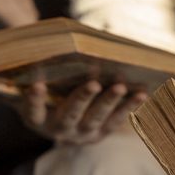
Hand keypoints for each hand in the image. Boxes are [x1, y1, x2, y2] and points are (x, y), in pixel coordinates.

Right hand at [20, 80, 146, 143]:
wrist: (58, 123)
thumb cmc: (45, 91)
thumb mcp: (37, 84)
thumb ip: (37, 70)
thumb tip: (42, 41)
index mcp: (36, 118)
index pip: (32, 111)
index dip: (34, 100)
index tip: (36, 85)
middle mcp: (59, 130)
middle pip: (70, 114)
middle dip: (82, 98)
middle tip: (93, 83)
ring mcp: (81, 134)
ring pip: (96, 118)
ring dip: (109, 101)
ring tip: (121, 86)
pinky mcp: (100, 134)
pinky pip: (116, 121)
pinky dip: (129, 106)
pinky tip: (141, 94)